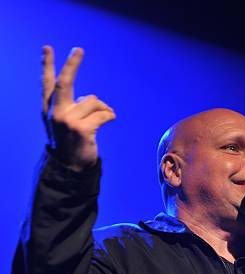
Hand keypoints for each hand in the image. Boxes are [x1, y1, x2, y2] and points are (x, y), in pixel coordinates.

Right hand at [42, 46, 115, 171]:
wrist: (71, 167)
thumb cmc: (72, 142)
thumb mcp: (66, 122)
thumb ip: (73, 107)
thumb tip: (91, 98)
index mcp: (49, 109)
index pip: (47, 83)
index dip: (47, 65)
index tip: (48, 48)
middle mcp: (55, 113)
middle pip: (64, 83)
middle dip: (72, 64)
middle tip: (79, 49)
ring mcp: (67, 121)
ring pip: (93, 101)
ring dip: (103, 108)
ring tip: (103, 117)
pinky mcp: (82, 129)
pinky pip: (103, 114)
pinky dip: (110, 115)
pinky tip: (110, 120)